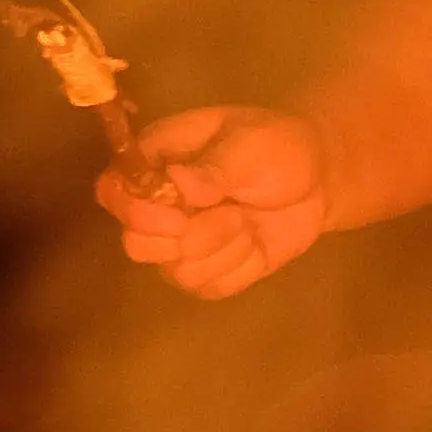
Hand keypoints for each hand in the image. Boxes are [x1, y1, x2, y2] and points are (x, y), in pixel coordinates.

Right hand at [105, 103, 326, 297]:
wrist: (318, 180)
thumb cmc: (277, 147)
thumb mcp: (251, 144)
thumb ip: (215, 166)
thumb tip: (179, 184)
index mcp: (156, 161)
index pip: (113, 192)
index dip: (136, 211)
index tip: (180, 213)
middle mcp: (159, 205)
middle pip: (136, 244)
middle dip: (188, 238)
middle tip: (232, 215)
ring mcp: (181, 243)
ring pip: (176, 271)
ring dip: (222, 249)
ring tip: (247, 220)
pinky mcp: (207, 272)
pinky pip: (208, 287)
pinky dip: (239, 267)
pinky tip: (255, 242)